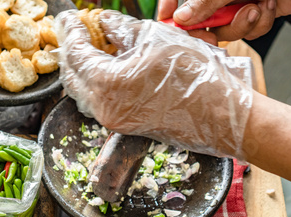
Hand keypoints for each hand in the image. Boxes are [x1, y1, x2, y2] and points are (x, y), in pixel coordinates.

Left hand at [56, 10, 252, 157]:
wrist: (221, 115)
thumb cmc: (195, 77)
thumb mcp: (156, 39)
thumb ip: (121, 29)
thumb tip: (105, 22)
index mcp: (107, 84)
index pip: (76, 53)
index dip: (71, 31)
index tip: (69, 17)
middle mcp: (104, 107)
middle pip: (72, 75)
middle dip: (71, 49)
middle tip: (74, 29)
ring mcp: (113, 120)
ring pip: (82, 91)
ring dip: (81, 67)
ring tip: (87, 45)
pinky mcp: (124, 125)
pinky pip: (97, 101)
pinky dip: (94, 81)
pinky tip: (102, 66)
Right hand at [157, 0, 290, 41]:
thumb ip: (205, 2)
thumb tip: (180, 19)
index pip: (180, 0)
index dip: (169, 11)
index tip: (166, 23)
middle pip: (201, 23)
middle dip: (211, 30)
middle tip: (212, 35)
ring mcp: (237, 6)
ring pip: (227, 32)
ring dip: (242, 24)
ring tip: (255, 6)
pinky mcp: (257, 15)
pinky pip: (250, 32)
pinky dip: (260, 22)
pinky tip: (268, 4)